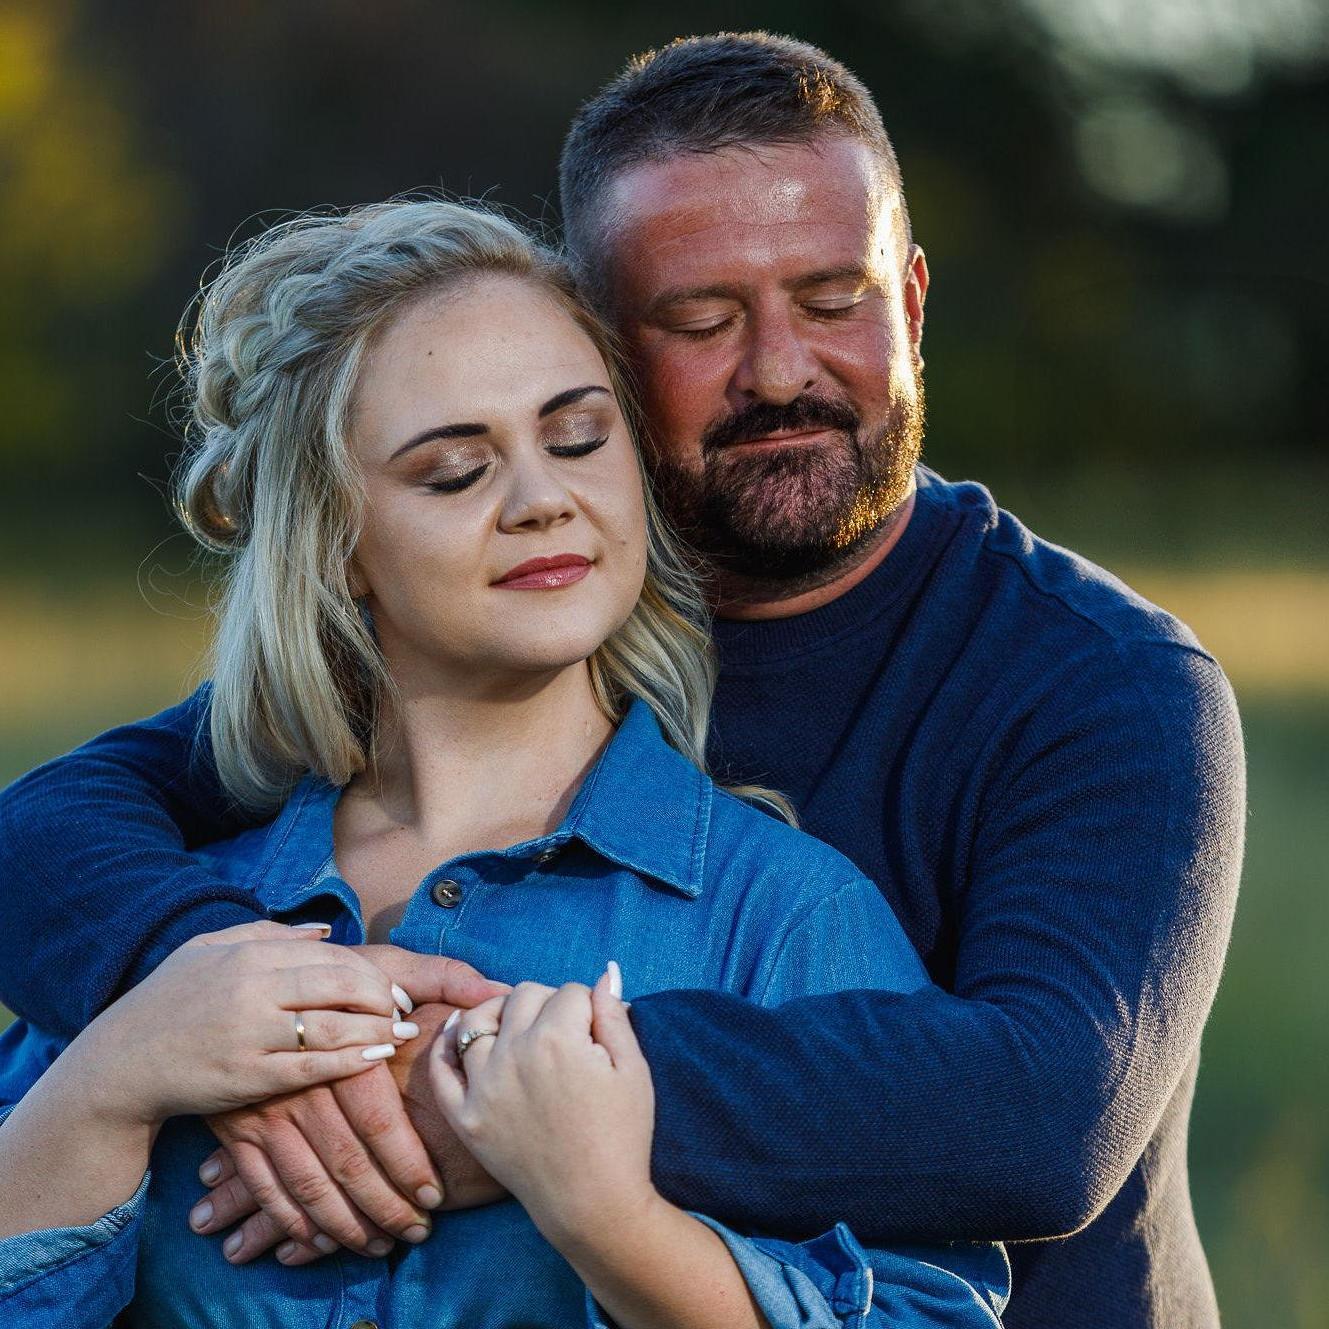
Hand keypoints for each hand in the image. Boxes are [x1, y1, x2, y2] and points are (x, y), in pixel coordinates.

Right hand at [91, 921, 404, 1126]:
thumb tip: (325, 931)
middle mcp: (253, 990)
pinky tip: (372, 1058)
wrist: (121, 1063)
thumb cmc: (170, 1000)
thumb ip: (269, 934)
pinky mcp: (247, 1077)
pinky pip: (312, 1068)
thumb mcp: (210, 949)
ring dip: (376, 1030)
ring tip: (401, 1033)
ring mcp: (251, 1035)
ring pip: (333, 1028)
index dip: (369, 971)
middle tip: (404, 1010)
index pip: (330, 955)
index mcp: (250, 955)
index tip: (391, 986)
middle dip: (382, 997)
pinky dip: (349, 1062)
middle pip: (341, 986)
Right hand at [188, 954, 509, 1263]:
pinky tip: (319, 1240)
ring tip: (381, 1245)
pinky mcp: (237, 1129)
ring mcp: (266, 1110)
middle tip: (417, 1233)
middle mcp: (302, 1085)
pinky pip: (264, 1186)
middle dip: (384, 1206)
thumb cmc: (330, 977)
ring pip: (308, 1183)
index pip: (379, 1119)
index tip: (435, 1195)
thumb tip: (497, 991)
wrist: (242, 984)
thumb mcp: (382, 966)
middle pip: (347, 1160)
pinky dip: (291, 1220)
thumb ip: (442, 978)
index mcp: (342, 1048)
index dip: (408, 1163)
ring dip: (345, 1223)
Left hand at [430, 965, 655, 1249]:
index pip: (570, 991)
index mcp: (558, 1038)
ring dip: (499, 1014)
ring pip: (478, 1020)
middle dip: (548, 1003)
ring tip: (517, 1026)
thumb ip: (613, 1015)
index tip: (598, 1030)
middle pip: (523, 995)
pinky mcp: (465, 1117)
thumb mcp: (634, 1069)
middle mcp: (513, 1053)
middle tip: (565, 1031)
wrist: (593, 1204)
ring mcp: (483, 1086)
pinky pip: (442, 1069)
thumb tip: (606, 972)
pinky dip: (447, 1044)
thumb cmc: (623, 1135)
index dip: (589, 1006)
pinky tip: (459, 1031)